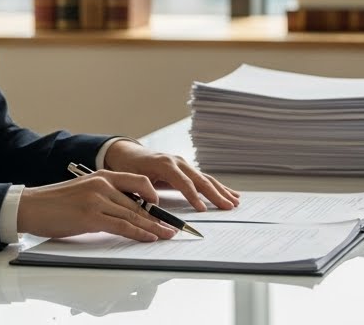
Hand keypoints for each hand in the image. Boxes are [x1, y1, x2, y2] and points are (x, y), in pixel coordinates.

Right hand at [18, 170, 178, 241]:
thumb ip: (105, 197)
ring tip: (167, 235)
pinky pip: (122, 225)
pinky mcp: (90, 216)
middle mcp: (103, 185)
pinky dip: (138, 232)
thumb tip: (126, 212)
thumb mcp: (85, 191)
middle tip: (173, 227)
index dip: (154, 196)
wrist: (30, 206)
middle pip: (139, 202)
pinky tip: (149, 237)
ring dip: (153, 227)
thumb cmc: (56, 203)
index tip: (163, 209)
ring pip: (134, 214)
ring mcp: (97, 200)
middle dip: (159, 217)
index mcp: (103, 176)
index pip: (138, 182)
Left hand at [103, 139, 240, 211]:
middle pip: (201, 179)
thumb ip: (142, 191)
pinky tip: (230, 193)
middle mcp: (178, 162)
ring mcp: (184, 164)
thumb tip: (154, 206)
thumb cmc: (128, 168)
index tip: (202, 209)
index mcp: (165, 164)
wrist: (128, 154)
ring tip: (235, 202)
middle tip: (228, 207)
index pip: (183, 182)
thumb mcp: (130, 179)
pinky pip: (204, 178)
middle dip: (216, 194)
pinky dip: (218, 187)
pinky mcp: (187, 169)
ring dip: (222, 191)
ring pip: (206, 178)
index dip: (193, 196)